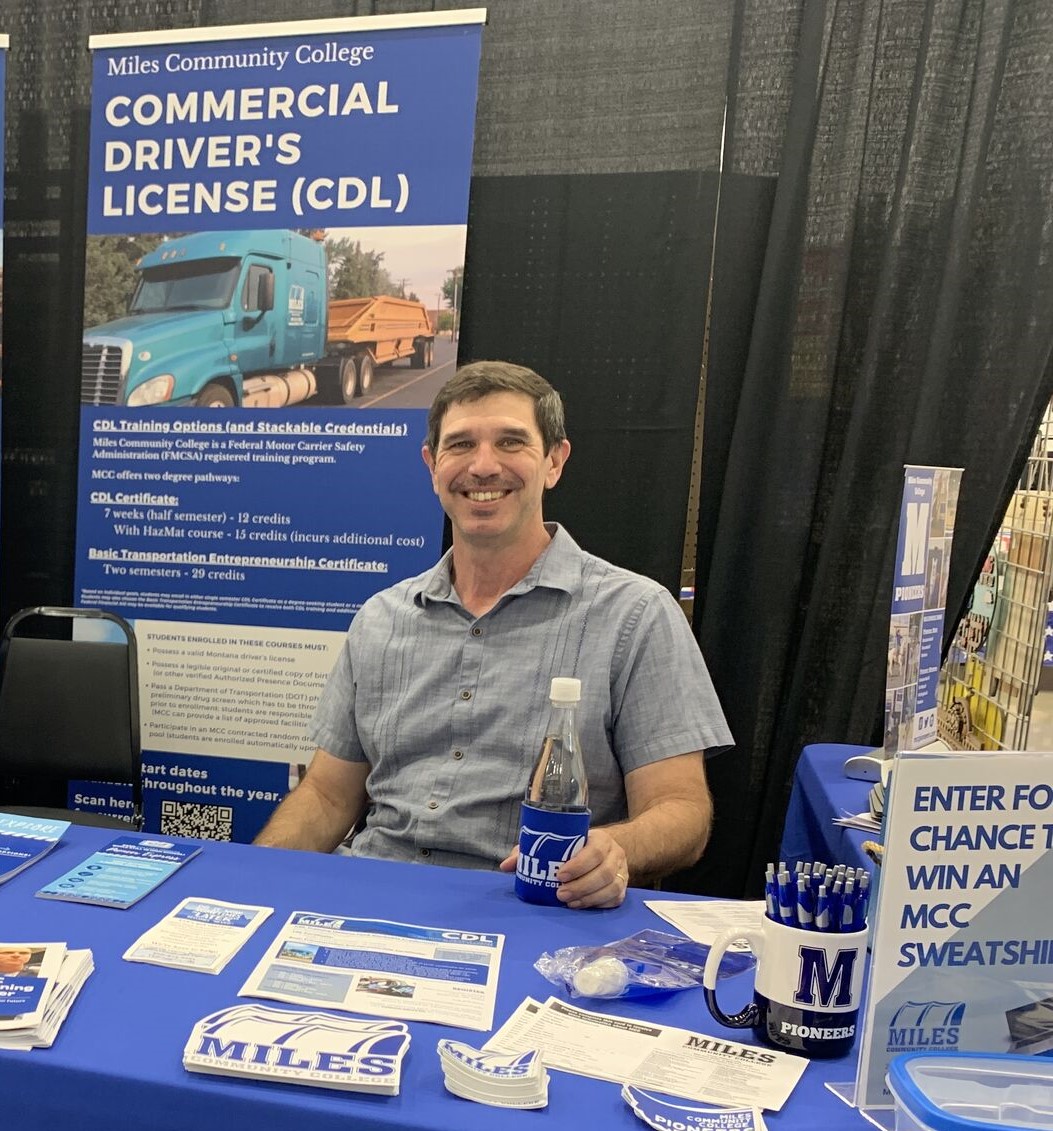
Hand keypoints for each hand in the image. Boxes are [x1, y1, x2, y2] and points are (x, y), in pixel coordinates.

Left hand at [499, 828, 629, 909]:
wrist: (605, 850)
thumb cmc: (576, 847)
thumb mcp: (557, 843)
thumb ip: (531, 851)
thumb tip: (506, 866)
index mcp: (600, 839)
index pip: (594, 851)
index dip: (579, 865)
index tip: (559, 875)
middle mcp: (615, 854)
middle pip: (604, 872)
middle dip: (581, 886)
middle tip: (561, 894)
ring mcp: (622, 872)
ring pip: (611, 887)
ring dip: (589, 897)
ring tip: (569, 902)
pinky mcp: (623, 889)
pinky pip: (614, 899)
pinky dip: (597, 904)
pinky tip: (581, 906)